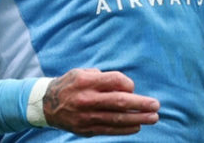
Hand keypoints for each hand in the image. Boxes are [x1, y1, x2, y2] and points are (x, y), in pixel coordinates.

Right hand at [43, 68, 159, 136]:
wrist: (47, 104)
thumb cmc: (70, 84)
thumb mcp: (82, 72)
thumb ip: (103, 78)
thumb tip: (126, 86)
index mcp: (86, 81)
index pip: (114, 81)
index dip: (128, 84)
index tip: (132, 87)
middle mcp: (86, 99)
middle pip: (119, 101)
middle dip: (140, 104)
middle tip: (156, 105)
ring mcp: (86, 116)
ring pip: (117, 119)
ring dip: (138, 118)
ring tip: (153, 118)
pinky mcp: (86, 129)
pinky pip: (109, 130)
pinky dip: (125, 129)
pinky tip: (137, 126)